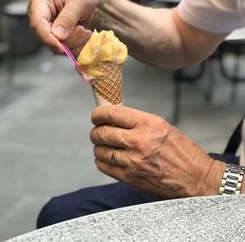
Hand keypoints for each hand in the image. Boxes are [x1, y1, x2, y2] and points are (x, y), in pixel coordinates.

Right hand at [27, 0, 98, 53]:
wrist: (94, 2)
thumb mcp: (81, 0)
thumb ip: (68, 17)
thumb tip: (57, 35)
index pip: (37, 23)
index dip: (48, 38)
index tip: (61, 47)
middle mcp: (40, 14)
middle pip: (46, 37)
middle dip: (67, 39)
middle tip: (82, 30)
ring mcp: (47, 27)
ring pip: (55, 46)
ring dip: (74, 42)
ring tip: (84, 30)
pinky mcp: (55, 37)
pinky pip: (63, 49)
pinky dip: (76, 45)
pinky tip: (82, 35)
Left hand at [91, 105, 224, 198]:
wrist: (196, 179)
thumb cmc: (183, 152)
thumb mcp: (163, 127)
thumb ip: (138, 122)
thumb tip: (115, 119)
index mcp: (149, 124)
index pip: (113, 113)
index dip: (99, 113)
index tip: (96, 115)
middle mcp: (139, 141)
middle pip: (102, 132)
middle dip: (96, 131)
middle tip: (97, 131)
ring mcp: (133, 161)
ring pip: (100, 150)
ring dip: (98, 146)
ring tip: (103, 145)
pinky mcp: (130, 178)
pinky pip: (104, 167)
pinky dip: (101, 161)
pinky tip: (107, 158)